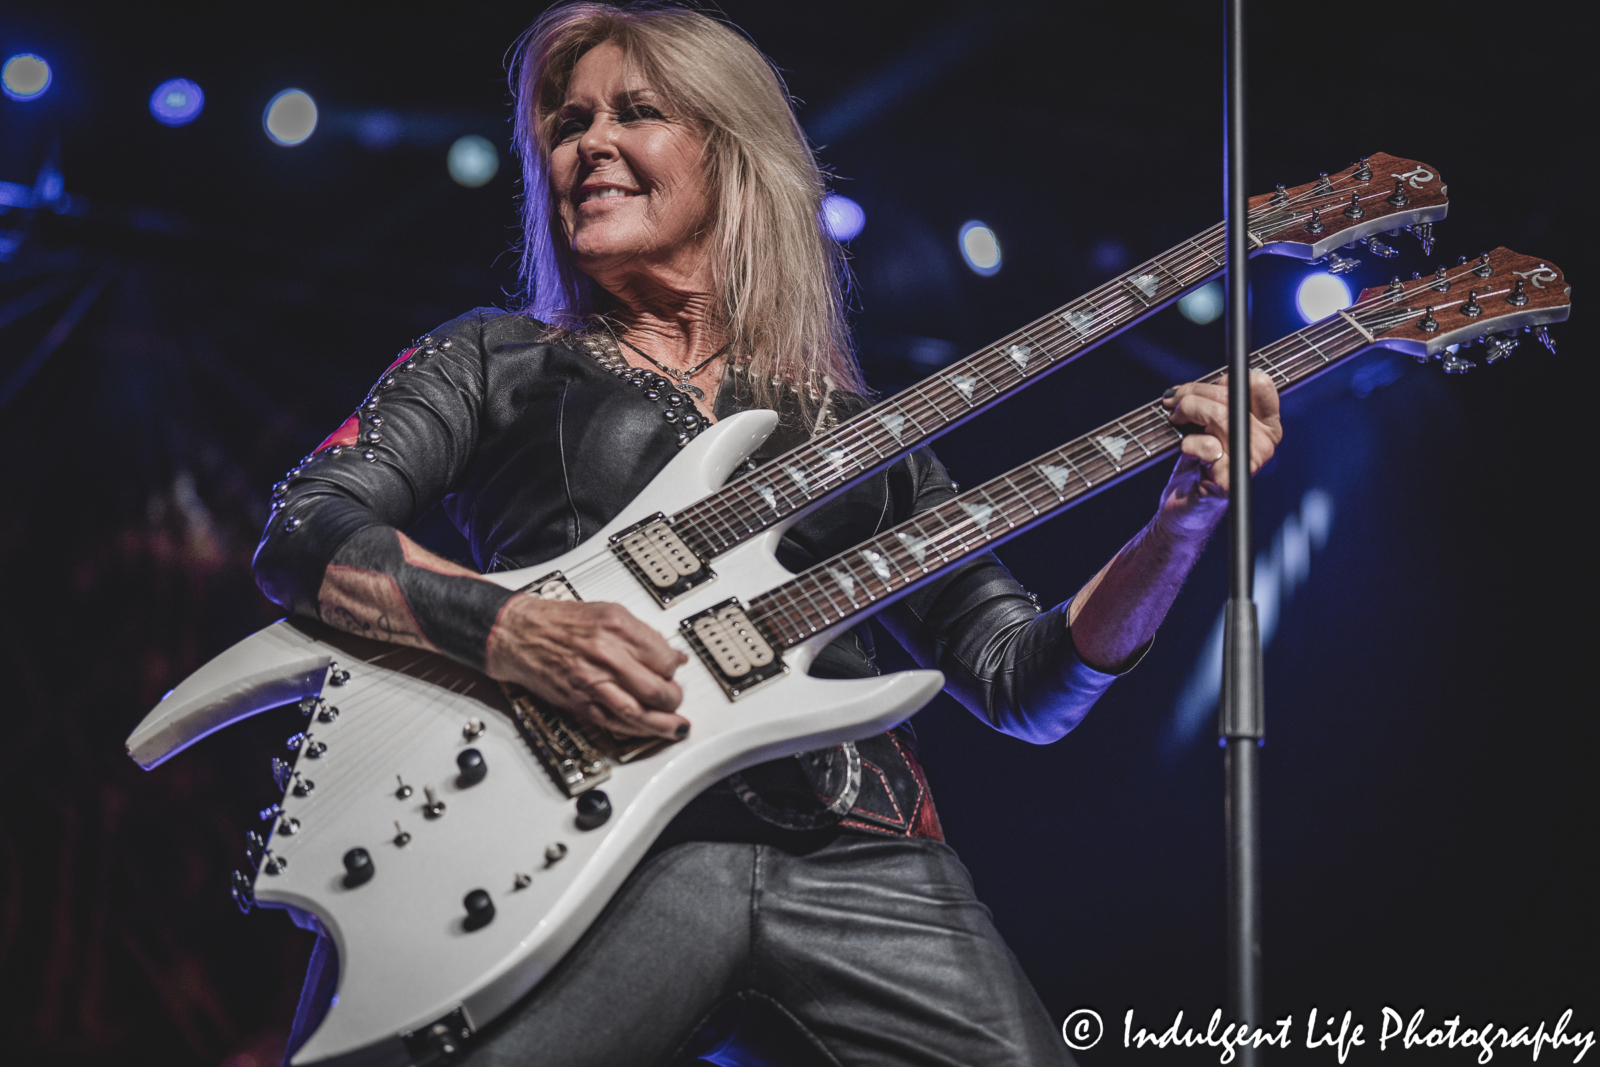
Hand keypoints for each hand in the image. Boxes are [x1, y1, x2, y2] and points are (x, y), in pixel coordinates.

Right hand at [485, 596, 689, 739]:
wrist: (518, 632)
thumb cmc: (559, 622)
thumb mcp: (607, 613)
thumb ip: (641, 635)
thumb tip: (671, 655)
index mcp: (617, 627)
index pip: (664, 658)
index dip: (674, 668)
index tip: (675, 671)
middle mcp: (606, 654)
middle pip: (655, 688)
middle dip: (673, 699)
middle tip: (676, 699)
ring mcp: (591, 681)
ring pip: (637, 712)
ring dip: (661, 724)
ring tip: (675, 727)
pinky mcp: (578, 702)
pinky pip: (612, 722)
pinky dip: (633, 730)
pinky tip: (646, 731)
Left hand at [1156, 370, 1282, 536]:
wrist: (1185, 505)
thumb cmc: (1198, 462)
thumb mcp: (1209, 424)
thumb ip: (1215, 402)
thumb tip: (1202, 384)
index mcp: (1267, 425)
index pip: (1261, 385)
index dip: (1229, 379)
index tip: (1207, 386)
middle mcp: (1266, 443)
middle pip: (1231, 397)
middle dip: (1194, 393)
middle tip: (1173, 400)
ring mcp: (1250, 463)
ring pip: (1219, 416)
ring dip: (1188, 412)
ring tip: (1175, 420)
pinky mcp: (1229, 480)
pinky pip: (1208, 446)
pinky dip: (1190, 443)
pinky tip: (1187, 450)